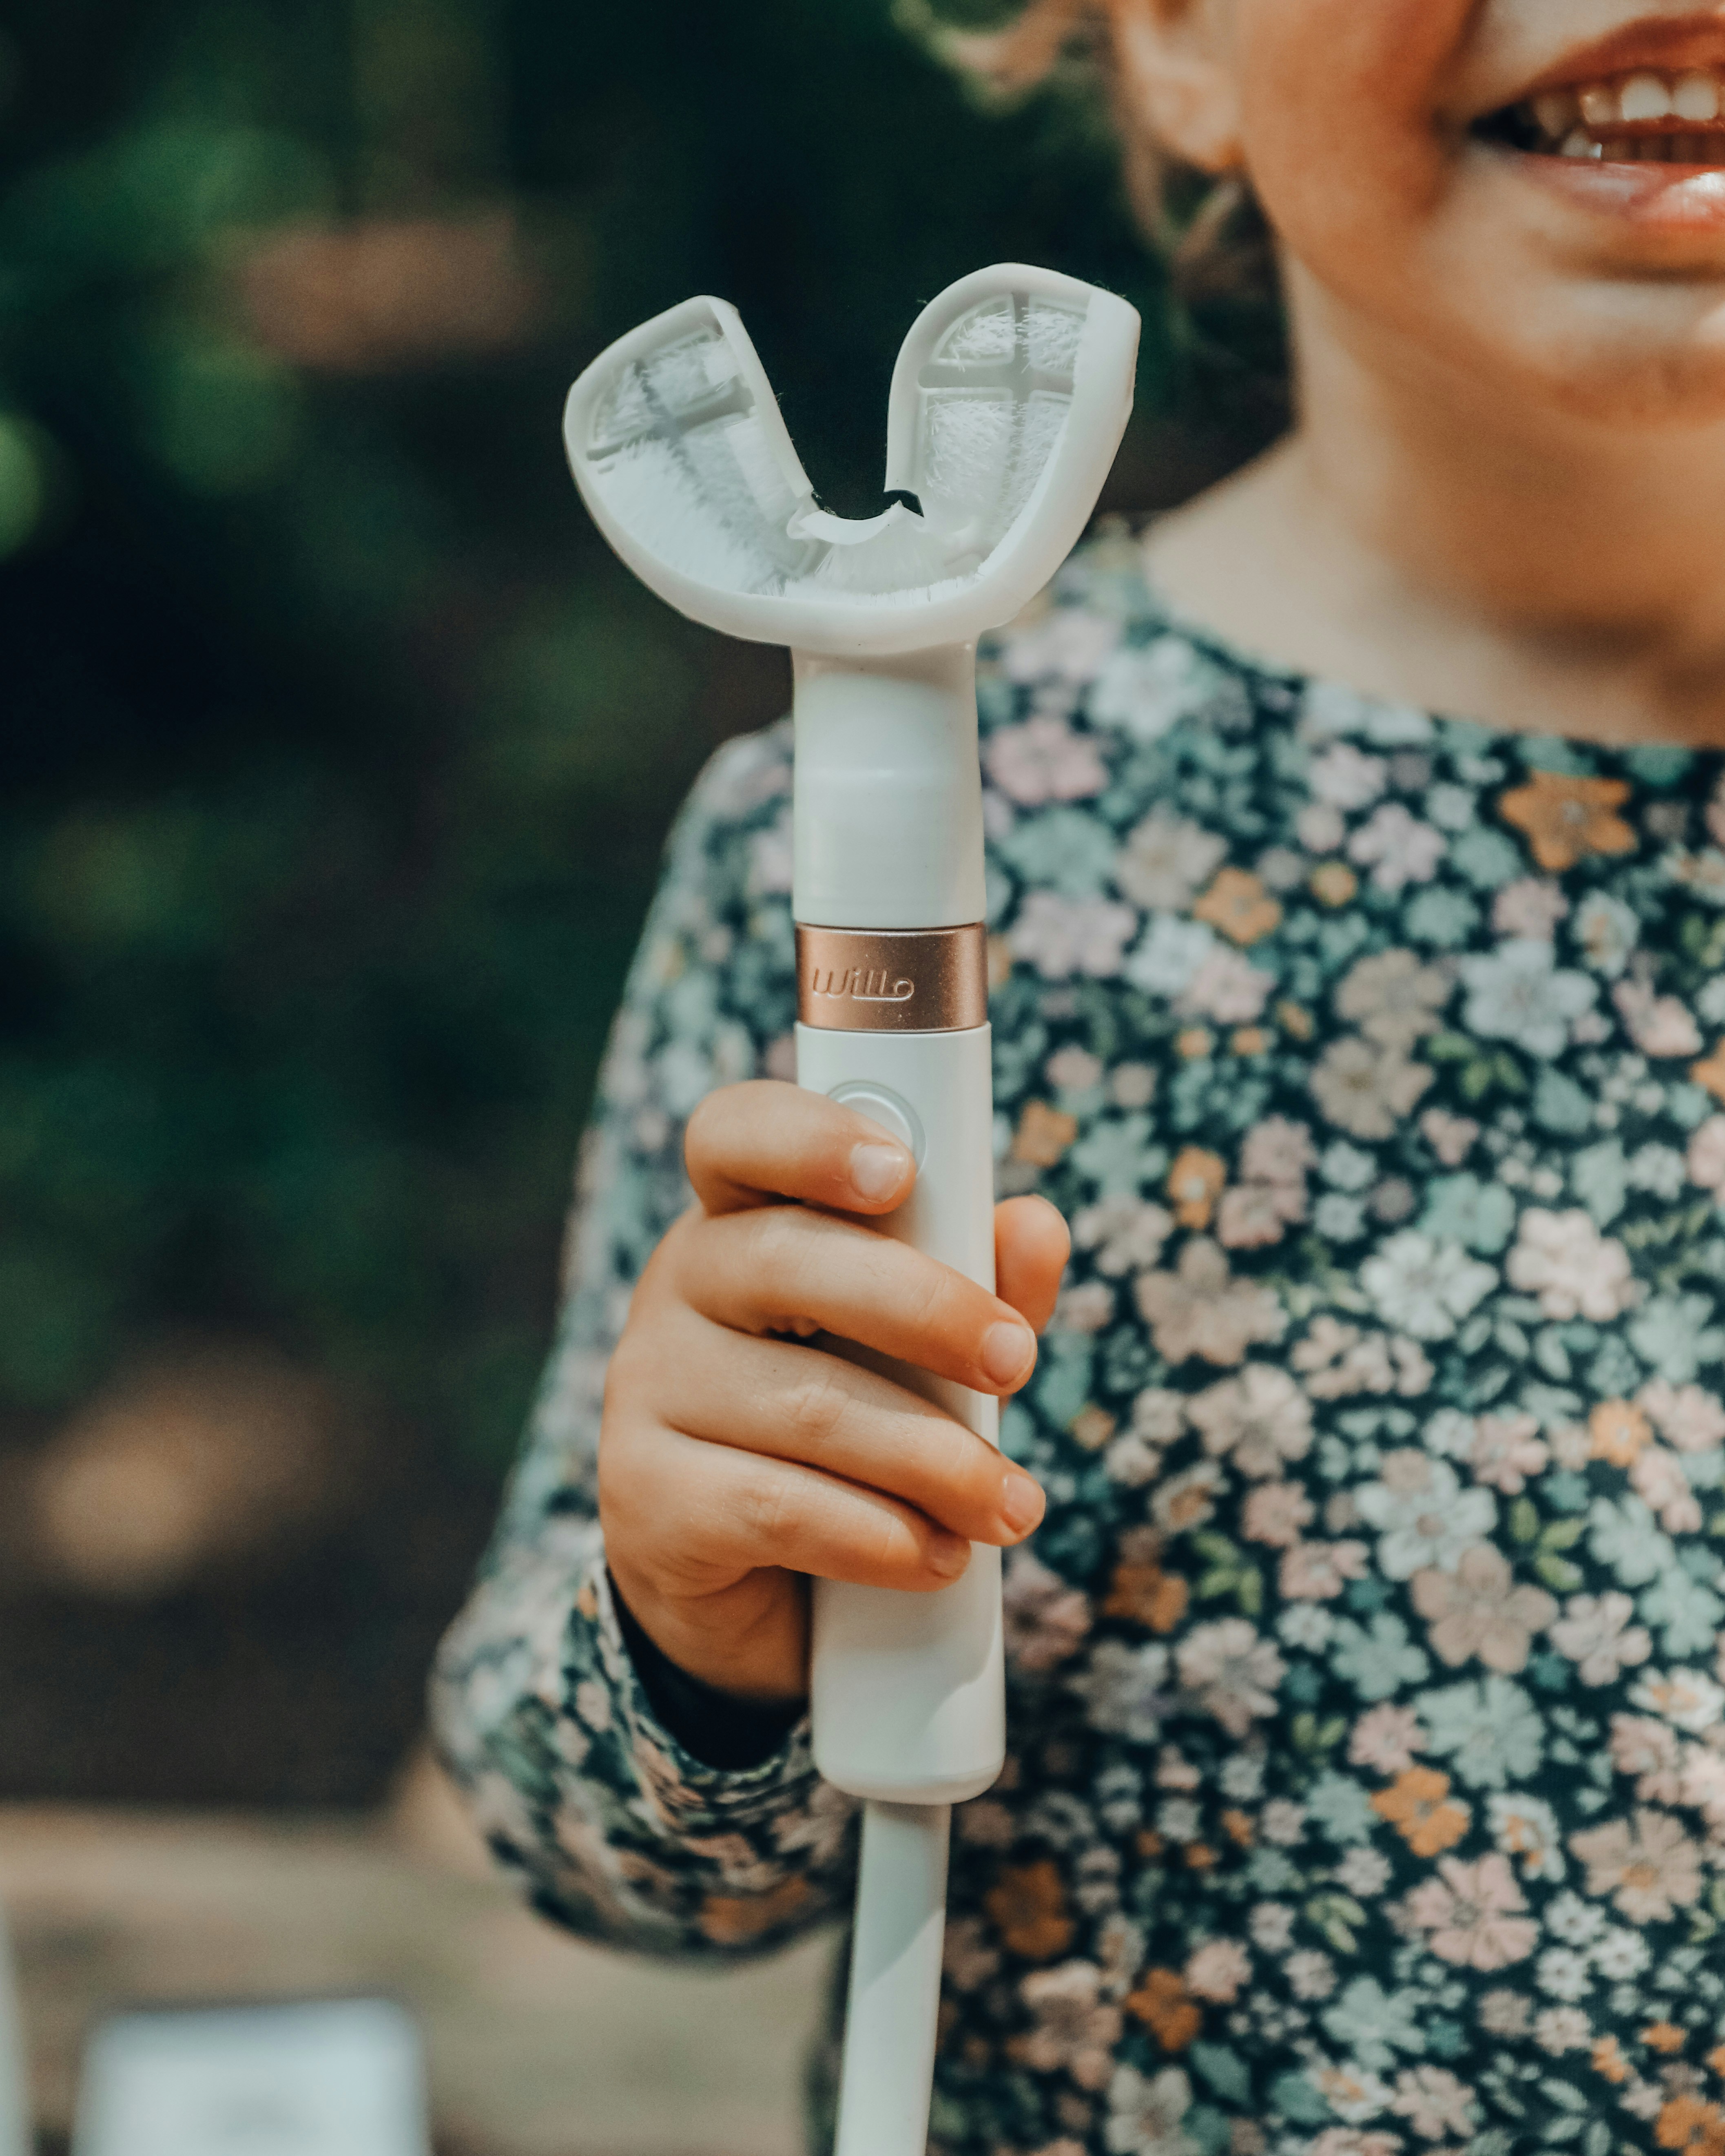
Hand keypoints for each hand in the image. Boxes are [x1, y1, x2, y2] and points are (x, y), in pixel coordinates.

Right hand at [599, 1081, 1068, 1705]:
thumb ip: (980, 1287)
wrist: (757, 1594)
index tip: (901, 1172)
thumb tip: (1036, 1228)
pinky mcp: (646, 1501)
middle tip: (1016, 1361)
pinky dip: (880, 1537)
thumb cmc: (852, 1435)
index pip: (736, 1135)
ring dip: (934, 1461)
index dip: (811, 1137)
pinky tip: (935, 1555)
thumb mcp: (926, 1354)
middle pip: (788, 1263)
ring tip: (1010, 1505)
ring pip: (804, 1406)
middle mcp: (675, 1288)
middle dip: (926, 1311)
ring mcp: (645, 1392)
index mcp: (740, 1221)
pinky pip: (777, 1508)